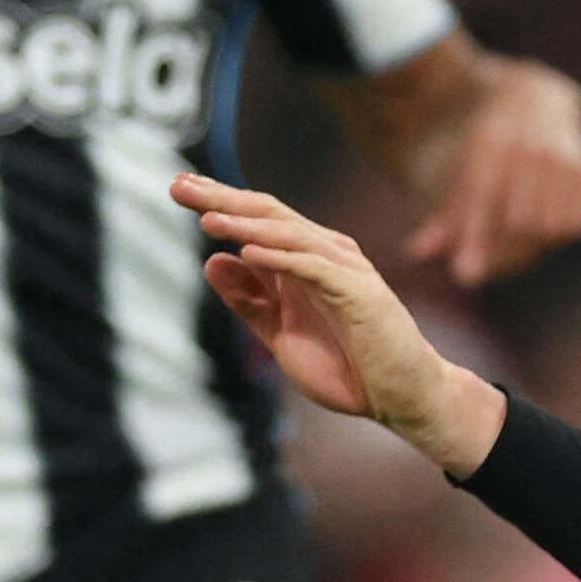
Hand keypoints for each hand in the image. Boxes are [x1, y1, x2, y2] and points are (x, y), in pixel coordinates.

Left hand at [180, 171, 509, 474]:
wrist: (402, 396)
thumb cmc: (349, 365)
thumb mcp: (281, 333)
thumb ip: (249, 300)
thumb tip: (212, 261)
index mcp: (306, 260)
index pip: (258, 219)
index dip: (218, 201)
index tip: (178, 188)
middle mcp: (325, 254)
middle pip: (268, 214)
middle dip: (223, 198)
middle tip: (178, 185)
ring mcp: (345, 271)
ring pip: (289, 235)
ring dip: (246, 225)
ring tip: (207, 218)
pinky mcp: (359, 293)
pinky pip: (314, 268)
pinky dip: (281, 257)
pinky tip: (248, 251)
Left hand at [404, 53, 580, 286]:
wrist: (534, 100)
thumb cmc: (487, 151)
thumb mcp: (459, 176)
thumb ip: (441, 219)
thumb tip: (416, 255)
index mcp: (491, 140)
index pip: (481, 200)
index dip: (473, 240)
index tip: (464, 277)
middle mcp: (531, 144)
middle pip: (516, 224)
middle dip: (500, 247)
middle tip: (487, 250)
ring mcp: (564, 156)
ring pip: (547, 229)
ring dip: (529, 243)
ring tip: (513, 232)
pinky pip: (573, 226)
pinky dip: (555, 234)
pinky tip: (542, 217)